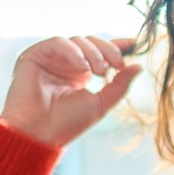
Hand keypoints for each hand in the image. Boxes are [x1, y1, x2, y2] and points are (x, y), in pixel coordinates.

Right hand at [0, 36, 141, 146]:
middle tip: (116, 65)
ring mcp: (50, 59)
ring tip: (99, 71)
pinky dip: (73, 51)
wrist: (39, 134)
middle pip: (91, 42)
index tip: (134, 44)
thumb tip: (138, 66)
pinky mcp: (34, 55)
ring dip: (93, 53)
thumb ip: (119, 85)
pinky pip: (58, 42)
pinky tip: (82, 67)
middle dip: (108, 50)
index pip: (100, 52)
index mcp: (80, 73)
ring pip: (77, 40)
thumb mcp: (101, 104)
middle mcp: (65, 63)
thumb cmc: (66, 124)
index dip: (117, 45)